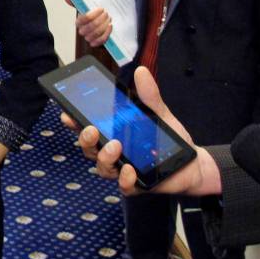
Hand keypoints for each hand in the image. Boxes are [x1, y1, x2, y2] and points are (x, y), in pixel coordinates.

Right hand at [61, 66, 220, 196]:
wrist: (192, 164)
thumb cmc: (167, 139)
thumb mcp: (159, 113)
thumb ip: (149, 96)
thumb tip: (141, 72)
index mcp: (113, 133)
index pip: (87, 128)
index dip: (74, 123)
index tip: (67, 114)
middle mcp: (112, 153)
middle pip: (89, 149)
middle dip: (86, 140)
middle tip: (91, 130)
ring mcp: (122, 170)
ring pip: (102, 168)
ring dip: (105, 157)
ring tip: (115, 147)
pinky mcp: (136, 185)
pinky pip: (124, 186)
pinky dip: (124, 179)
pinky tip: (129, 170)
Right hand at [71, 3, 112, 47]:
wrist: (105, 21)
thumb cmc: (95, 13)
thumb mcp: (87, 6)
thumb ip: (78, 1)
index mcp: (79, 22)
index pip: (82, 20)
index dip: (92, 15)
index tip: (101, 8)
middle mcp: (83, 31)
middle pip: (89, 28)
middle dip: (99, 20)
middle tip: (106, 13)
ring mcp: (90, 37)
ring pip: (95, 34)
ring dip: (103, 25)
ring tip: (109, 19)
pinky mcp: (97, 42)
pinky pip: (100, 40)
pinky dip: (106, 33)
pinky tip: (110, 26)